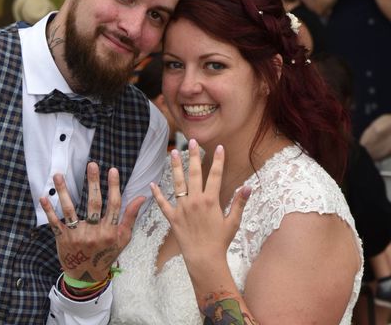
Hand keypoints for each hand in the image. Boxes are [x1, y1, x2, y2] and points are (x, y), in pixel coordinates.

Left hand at [39, 162, 144, 282]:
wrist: (87, 276)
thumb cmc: (106, 253)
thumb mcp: (123, 238)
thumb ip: (130, 217)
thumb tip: (142, 196)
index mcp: (110, 232)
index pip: (114, 205)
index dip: (114, 187)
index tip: (113, 170)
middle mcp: (94, 233)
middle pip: (94, 204)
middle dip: (93, 183)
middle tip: (92, 164)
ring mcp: (77, 236)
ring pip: (70, 210)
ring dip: (64, 191)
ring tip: (59, 174)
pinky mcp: (63, 239)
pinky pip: (55, 223)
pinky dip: (49, 210)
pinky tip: (43, 197)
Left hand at [151, 141, 249, 268]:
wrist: (204, 259)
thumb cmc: (220, 241)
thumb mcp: (233, 222)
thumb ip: (239, 203)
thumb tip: (248, 186)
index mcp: (211, 201)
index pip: (215, 175)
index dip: (218, 160)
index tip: (219, 147)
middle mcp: (195, 201)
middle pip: (194, 173)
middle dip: (193, 156)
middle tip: (191, 141)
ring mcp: (182, 208)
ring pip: (177, 183)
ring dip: (175, 167)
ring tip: (172, 152)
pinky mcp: (172, 217)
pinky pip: (163, 203)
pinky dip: (157, 194)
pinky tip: (152, 184)